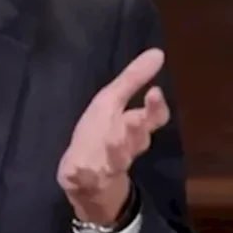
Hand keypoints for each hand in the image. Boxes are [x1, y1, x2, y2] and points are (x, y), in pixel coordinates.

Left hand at [57, 48, 169, 224]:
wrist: (86, 180)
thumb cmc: (101, 134)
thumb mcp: (112, 102)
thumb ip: (133, 79)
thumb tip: (158, 52)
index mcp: (132, 127)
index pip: (153, 118)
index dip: (155, 107)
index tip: (155, 92)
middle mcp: (125, 147)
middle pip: (137, 139)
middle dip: (136, 129)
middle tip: (135, 119)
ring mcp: (107, 165)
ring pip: (117, 160)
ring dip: (115, 150)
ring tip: (111, 139)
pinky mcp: (86, 180)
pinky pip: (84, 179)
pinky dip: (81, 175)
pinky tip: (75, 170)